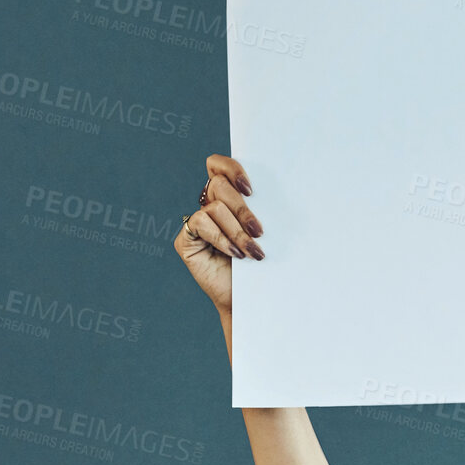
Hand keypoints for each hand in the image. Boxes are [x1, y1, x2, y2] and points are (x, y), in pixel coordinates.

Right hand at [174, 153, 264, 312]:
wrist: (248, 299)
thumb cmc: (260, 265)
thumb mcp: (265, 233)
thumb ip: (260, 209)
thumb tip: (279, 189)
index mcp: (228, 197)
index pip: (218, 165)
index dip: (232, 168)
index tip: (251, 190)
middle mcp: (209, 205)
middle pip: (219, 185)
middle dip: (242, 209)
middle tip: (259, 232)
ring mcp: (196, 222)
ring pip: (214, 207)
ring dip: (237, 230)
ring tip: (252, 251)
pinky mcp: (185, 239)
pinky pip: (200, 224)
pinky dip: (221, 238)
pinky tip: (235, 254)